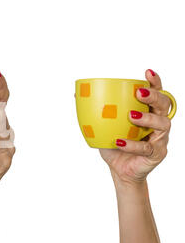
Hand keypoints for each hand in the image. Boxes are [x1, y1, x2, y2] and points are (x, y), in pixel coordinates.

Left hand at [100, 70, 171, 186]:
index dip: (155, 82)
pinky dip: (132, 144)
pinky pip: (146, 147)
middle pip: (164, 104)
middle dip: (154, 96)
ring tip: (131, 116)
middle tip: (139, 93)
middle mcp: (158, 122)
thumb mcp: (103, 126)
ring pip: (162, 124)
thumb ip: (95, 111)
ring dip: (147, 118)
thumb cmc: (115, 145)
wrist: (120, 170)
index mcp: (148, 112)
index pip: (156, 93)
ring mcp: (160, 138)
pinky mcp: (156, 154)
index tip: (147, 72)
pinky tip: (119, 141)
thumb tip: (77, 94)